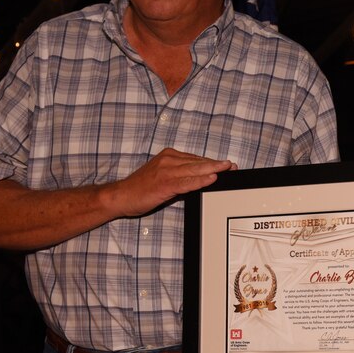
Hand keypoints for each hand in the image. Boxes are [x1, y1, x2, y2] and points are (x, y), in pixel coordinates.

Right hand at [108, 147, 235, 216]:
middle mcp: (169, 160)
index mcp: (169, 156)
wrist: (121, 196)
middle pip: (198, 162)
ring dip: (213, 170)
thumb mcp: (163, 177)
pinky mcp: (164, 183)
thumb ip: (181, 176)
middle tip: (232, 166)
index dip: (212, 163)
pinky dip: (200, 180)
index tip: (227, 164)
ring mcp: (166, 171)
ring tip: (227, 169)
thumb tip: (200, 179)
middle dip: (217, 165)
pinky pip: (186, 181)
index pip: (196, 159)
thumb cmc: (141, 188)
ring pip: (195, 170)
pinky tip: (212, 179)